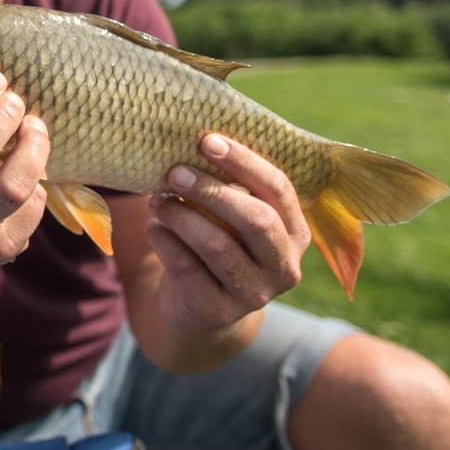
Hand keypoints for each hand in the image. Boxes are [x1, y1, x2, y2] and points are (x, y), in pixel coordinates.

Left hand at [143, 132, 307, 333]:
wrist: (198, 306)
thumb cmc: (217, 242)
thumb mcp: (231, 218)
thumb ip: (229, 187)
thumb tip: (195, 138)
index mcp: (295, 232)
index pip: (278, 189)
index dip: (244, 162)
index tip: (207, 140)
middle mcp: (285, 265)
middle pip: (255, 220)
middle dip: (211, 190)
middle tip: (174, 171)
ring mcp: (255, 293)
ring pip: (218, 245)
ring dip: (181, 215)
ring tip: (156, 200)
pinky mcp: (219, 310)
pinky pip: (187, 267)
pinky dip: (164, 240)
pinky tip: (154, 227)